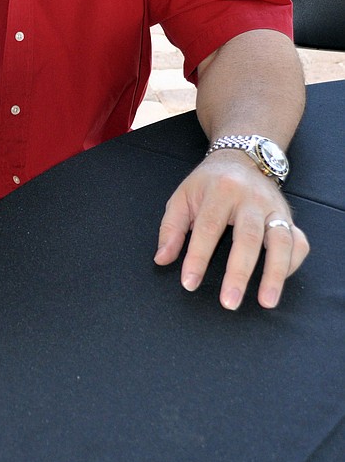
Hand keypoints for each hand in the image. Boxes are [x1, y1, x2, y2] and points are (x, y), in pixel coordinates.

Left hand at [154, 151, 308, 309]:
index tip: (189, 283)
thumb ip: (171, 228)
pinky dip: (292, 264)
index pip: (208, 228)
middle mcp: (251, 199)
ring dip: (275, 274)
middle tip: (229, 303)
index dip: (197, 257)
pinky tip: (279, 282)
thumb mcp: (182, 197)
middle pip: (247, 237)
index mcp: (220, 191)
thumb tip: (162, 259)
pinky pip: (298, 242)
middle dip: (239, 272)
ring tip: (266, 301)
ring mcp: (274, 208)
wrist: (241, 158)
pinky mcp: (289, 217)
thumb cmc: (208, 183)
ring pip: (281, 241)